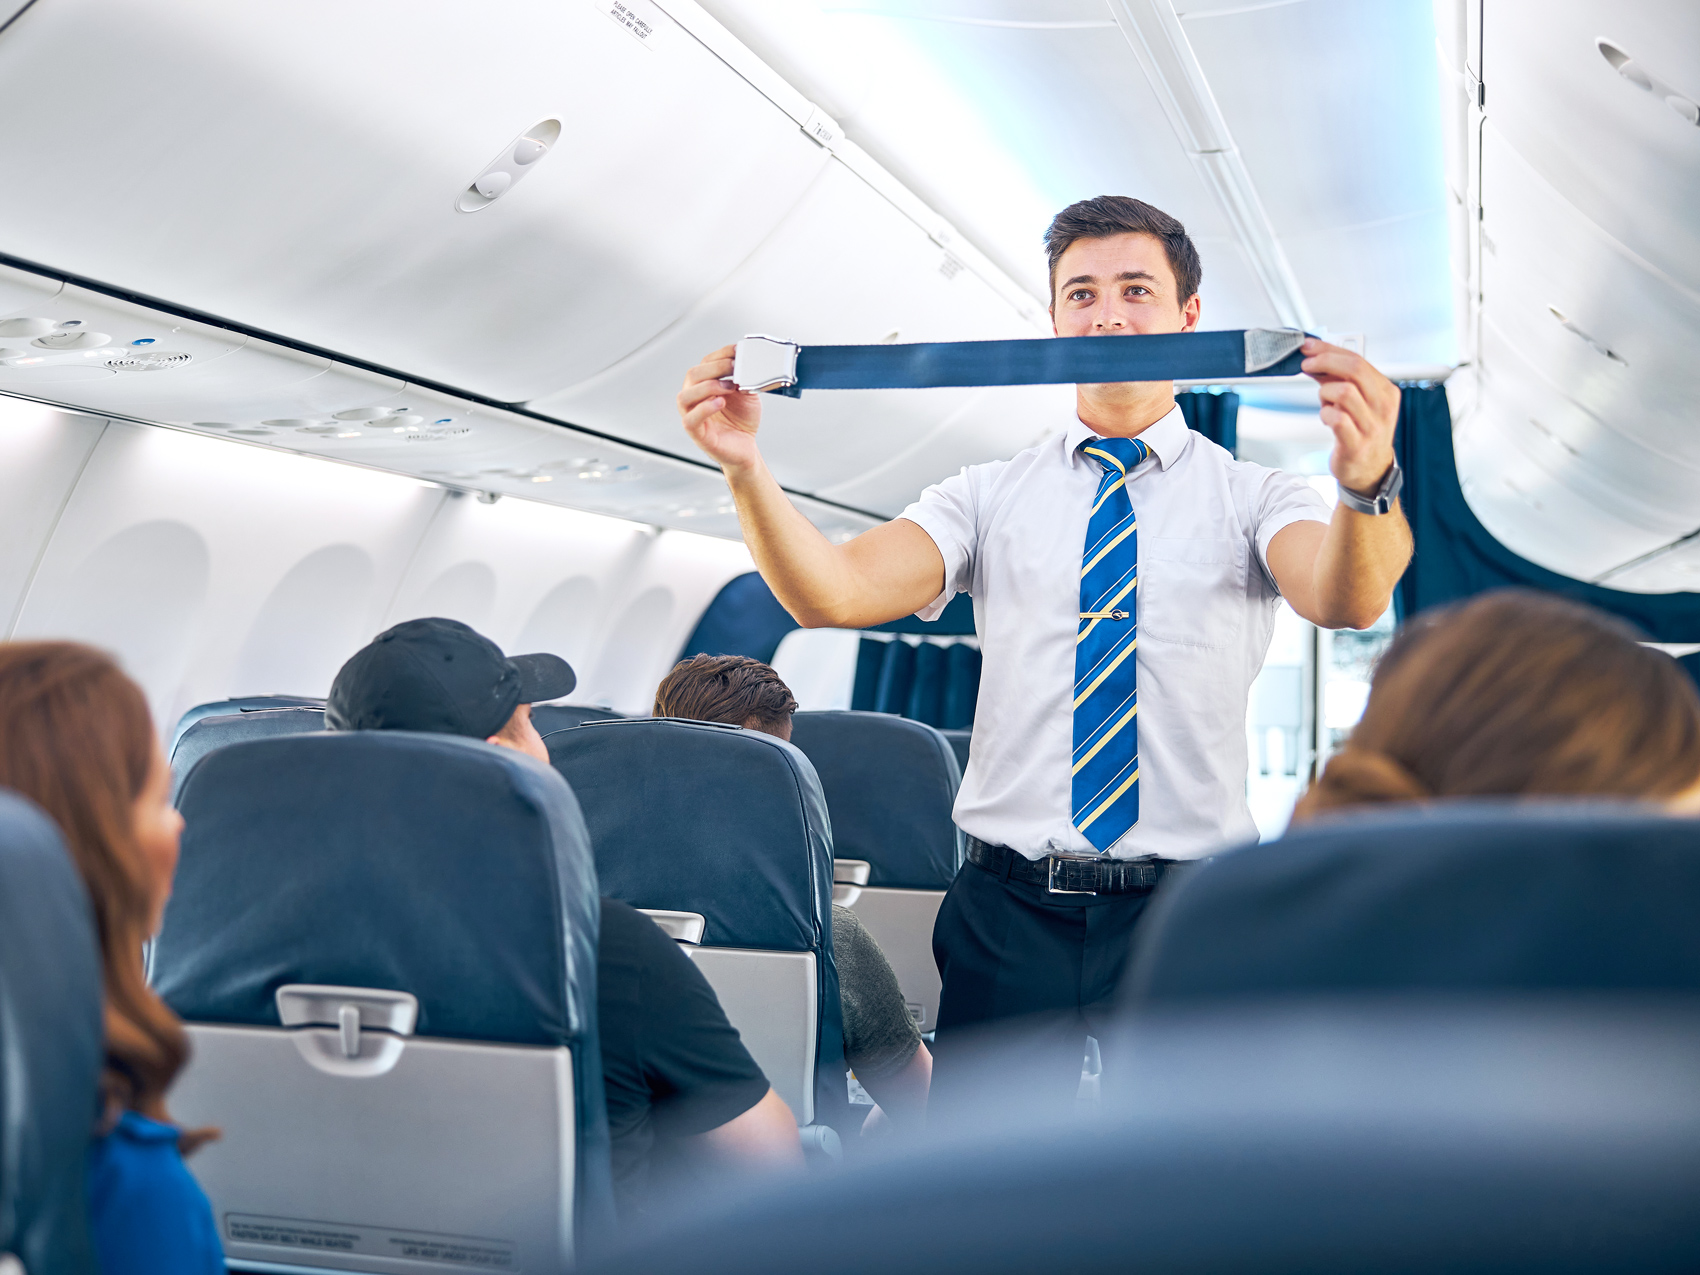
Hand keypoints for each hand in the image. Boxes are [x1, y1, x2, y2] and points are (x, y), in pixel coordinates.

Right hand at [678, 344, 763, 472]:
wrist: (746, 449)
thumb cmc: (741, 422)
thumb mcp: (747, 395)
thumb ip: (745, 380)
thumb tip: (746, 366)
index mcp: (704, 386)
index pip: (705, 363)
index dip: (720, 354)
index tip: (736, 350)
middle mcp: (695, 399)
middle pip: (692, 375)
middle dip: (715, 368)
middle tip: (734, 367)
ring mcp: (693, 416)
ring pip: (685, 396)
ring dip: (707, 387)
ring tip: (728, 387)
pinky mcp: (697, 434)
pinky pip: (690, 420)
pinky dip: (704, 409)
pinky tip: (720, 403)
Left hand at [1300, 338, 1400, 495]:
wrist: (1369, 470)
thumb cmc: (1361, 432)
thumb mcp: (1356, 401)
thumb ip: (1338, 380)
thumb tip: (1315, 357)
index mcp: (1386, 391)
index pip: (1358, 360)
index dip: (1330, 350)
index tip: (1310, 347)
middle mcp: (1383, 406)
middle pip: (1354, 369)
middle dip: (1325, 361)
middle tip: (1307, 364)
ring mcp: (1372, 426)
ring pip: (1344, 392)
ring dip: (1325, 392)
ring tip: (1325, 402)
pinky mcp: (1357, 444)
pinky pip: (1337, 419)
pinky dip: (1325, 414)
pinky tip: (1327, 418)